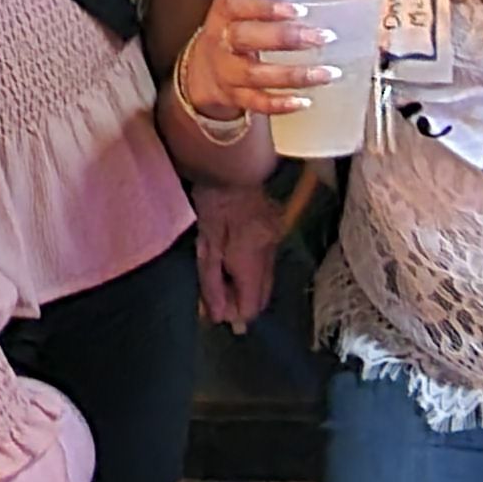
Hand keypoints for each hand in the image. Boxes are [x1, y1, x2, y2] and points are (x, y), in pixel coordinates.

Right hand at [184, 0, 335, 129]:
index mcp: (224, 11)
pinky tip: (305, 101)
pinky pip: (256, 103)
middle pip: (245, 38)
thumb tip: (321, 3)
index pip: (238, 5)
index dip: (268, 7)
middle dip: (285, 38)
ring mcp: (225, 71)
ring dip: (294, 75)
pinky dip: (280, 104)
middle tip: (321, 38)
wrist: (204, 68)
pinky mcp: (234, 96)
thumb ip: (272, 3)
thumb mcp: (244, 7)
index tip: (300, 11)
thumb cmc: (236, 28)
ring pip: (255, 74)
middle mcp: (220, 40)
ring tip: (328, 73)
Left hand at [193, 177, 286, 330]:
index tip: (215, 310)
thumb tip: (219, 317)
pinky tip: (234, 258)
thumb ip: (212, 284)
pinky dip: (252, 268)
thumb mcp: (206, 247)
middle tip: (217, 297)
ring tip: (222, 275)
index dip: (234, 314)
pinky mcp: (276, 228)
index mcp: (251, 260)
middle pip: (262, 296)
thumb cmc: (212, 203)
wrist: (231, 164)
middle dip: (241, 302)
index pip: (251, 306)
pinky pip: (268, 261)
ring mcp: (276, 239)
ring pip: (266, 279)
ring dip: (246, 285)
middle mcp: (270, 254)